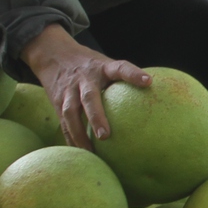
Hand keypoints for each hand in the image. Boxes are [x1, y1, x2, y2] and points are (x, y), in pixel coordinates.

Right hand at [21, 24, 150, 148]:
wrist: (52, 53)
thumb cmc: (90, 65)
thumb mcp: (105, 64)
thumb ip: (123, 79)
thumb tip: (155, 96)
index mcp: (102, 67)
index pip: (120, 68)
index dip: (133, 74)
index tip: (148, 81)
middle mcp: (84, 78)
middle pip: (89, 97)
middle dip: (96, 116)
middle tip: (105, 135)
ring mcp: (68, 91)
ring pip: (70, 113)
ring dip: (80, 133)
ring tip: (91, 151)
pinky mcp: (57, 102)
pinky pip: (64, 123)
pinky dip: (71, 139)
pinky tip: (81, 153)